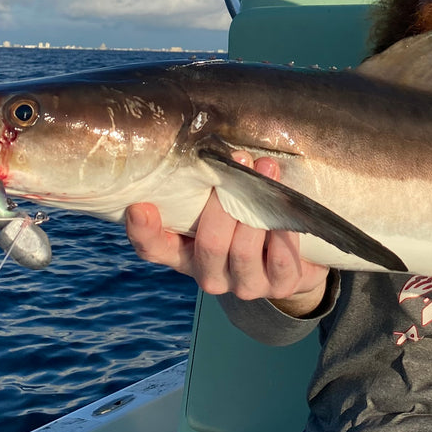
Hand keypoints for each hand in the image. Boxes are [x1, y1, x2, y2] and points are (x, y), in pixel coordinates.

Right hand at [123, 152, 330, 316]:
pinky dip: (283, 230)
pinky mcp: (280, 286)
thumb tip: (210, 145)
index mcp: (186, 255)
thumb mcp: (220, 207)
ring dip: (258, 206)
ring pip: (244, 250)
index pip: (154, 249)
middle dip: (224, 201)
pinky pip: (281, 258)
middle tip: (238, 159)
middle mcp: (210, 276)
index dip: (144, 232)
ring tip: (268, 168)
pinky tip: (286, 207)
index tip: (141, 206)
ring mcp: (245, 285)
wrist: (290, 259)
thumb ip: (206, 188)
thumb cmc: (245, 220)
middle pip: (210, 243)